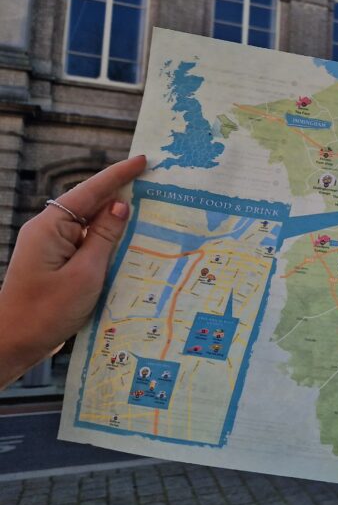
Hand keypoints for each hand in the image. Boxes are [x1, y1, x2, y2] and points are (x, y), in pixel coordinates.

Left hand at [0, 155, 146, 386]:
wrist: (12, 344)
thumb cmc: (46, 312)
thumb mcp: (85, 274)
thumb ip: (105, 237)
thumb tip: (120, 205)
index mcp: (51, 227)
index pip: (90, 191)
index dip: (119, 174)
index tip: (144, 160)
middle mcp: (48, 231)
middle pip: (90, 204)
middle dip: (121, 194)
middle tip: (156, 187)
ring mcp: (51, 247)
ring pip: (90, 226)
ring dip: (117, 222)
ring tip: (151, 215)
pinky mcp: (55, 264)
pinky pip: (86, 244)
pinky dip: (107, 242)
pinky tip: (128, 246)